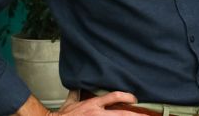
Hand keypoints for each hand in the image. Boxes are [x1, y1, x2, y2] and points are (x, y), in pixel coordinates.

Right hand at [17, 91, 139, 115]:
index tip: (135, 98)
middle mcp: (97, 114)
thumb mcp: (70, 102)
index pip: (113, 97)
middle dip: (134, 115)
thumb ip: (76, 93)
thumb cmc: (63, 115)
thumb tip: (78, 85)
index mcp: (93, 104)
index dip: (126, 96)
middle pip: (120, 114)